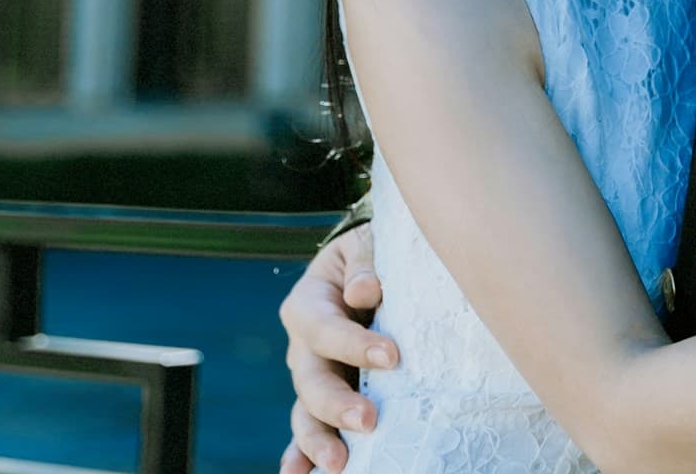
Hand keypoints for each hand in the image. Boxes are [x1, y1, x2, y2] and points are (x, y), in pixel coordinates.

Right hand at [277, 225, 397, 473]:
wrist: (374, 265)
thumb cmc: (373, 253)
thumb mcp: (366, 243)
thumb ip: (364, 262)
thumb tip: (363, 290)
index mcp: (308, 304)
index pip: (325, 328)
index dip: (354, 345)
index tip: (392, 356)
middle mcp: (304, 347)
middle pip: (311, 380)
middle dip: (337, 405)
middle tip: (368, 420)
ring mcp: (314, 378)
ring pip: (306, 414)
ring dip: (320, 441)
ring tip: (339, 463)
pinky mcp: (329, 400)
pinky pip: (311, 432)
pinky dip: (303, 456)